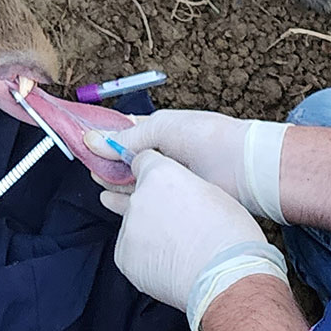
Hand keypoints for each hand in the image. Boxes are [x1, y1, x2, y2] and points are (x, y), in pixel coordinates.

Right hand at [86, 109, 288, 222]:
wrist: (245, 169)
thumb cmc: (208, 139)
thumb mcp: (162, 129)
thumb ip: (127, 139)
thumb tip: (92, 142)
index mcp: (160, 130)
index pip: (126, 134)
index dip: (106, 140)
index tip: (84, 146)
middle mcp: (164, 154)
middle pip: (128, 160)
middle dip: (109, 164)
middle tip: (89, 169)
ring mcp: (170, 179)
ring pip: (135, 182)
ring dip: (116, 183)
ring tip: (98, 185)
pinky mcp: (176, 201)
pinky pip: (147, 201)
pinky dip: (129, 201)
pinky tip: (114, 202)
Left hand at [99, 150, 288, 330]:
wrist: (225, 276)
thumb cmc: (230, 235)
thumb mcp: (214, 193)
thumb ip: (186, 186)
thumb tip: (181, 192)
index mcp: (161, 174)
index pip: (143, 161)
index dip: (154, 173)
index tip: (161, 185)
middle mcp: (139, 197)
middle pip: (139, 196)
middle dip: (154, 206)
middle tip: (178, 224)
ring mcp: (128, 228)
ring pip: (135, 225)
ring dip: (149, 233)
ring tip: (178, 249)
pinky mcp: (124, 257)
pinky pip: (131, 252)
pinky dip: (144, 258)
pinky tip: (168, 264)